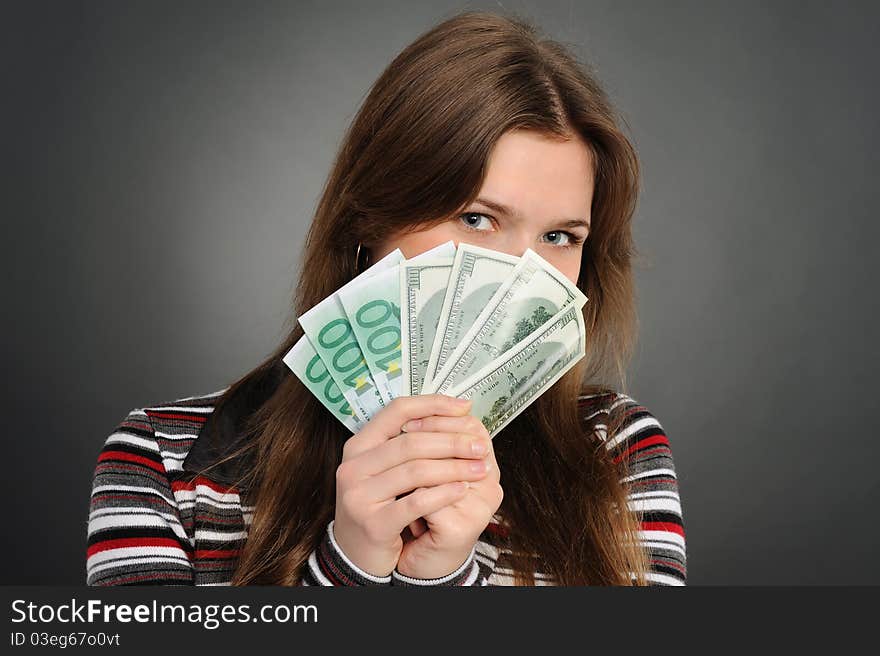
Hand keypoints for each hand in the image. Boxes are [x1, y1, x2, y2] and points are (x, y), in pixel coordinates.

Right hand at [332, 394, 491, 577]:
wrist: (356, 558)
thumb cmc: (379, 508)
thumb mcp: (382, 471)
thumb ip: (407, 445)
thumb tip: (455, 412)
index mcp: (358, 447)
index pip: (397, 411)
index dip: (433, 404)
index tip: (465, 407)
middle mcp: (353, 467)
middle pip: (411, 442)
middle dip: (452, 441)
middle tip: (480, 446)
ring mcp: (359, 496)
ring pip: (415, 471)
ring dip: (454, 468)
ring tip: (479, 468)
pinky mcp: (373, 524)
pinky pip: (416, 503)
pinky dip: (444, 493)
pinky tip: (463, 489)